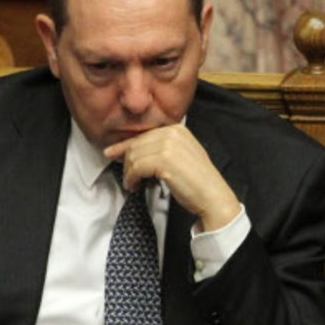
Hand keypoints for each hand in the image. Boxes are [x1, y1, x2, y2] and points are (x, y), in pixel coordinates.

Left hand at [103, 124, 240, 230]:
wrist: (212, 195)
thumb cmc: (197, 181)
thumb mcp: (182, 155)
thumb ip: (163, 147)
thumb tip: (132, 150)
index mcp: (177, 129)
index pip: (144, 134)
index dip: (126, 145)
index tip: (112, 152)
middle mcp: (172, 133)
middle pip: (136, 144)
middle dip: (126, 161)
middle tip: (126, 176)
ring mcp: (168, 146)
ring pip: (134, 156)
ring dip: (128, 173)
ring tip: (132, 184)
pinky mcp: (164, 161)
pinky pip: (136, 168)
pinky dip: (131, 179)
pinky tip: (134, 186)